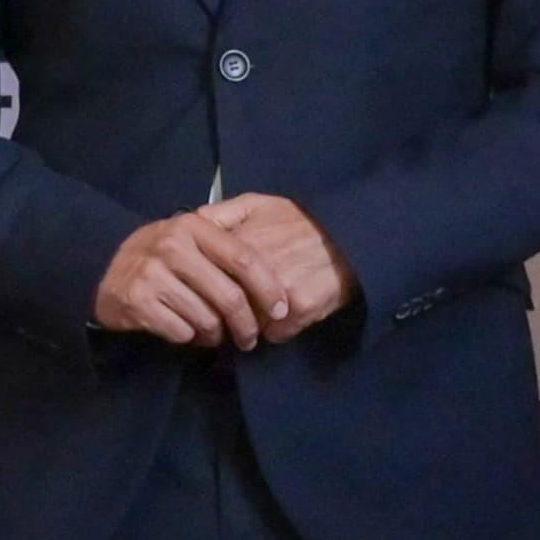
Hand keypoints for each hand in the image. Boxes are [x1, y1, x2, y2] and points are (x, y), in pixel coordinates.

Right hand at [97, 212, 264, 347]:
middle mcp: (173, 247)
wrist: (102, 269)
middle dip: (247, 325)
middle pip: (229, 296)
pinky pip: (181, 331)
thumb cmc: (159, 256)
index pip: (243, 258)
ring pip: (206, 319)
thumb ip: (225, 246)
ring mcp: (153, 274)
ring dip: (215, 335)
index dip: (268, 287)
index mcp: (193, 227)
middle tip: (250, 339)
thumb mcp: (188, 237)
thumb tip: (272, 279)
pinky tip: (187, 333)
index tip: (281, 309)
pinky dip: (189, 338)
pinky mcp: (138, 301)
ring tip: (213, 335)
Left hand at [194, 196, 355, 341]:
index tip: (208, 298)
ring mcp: (278, 291)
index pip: (206, 281)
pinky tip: (283, 319)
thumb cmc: (298, 221)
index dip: (206, 292)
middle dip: (224, 315)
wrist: (348, 236)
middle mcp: (257, 269)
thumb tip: (190, 224)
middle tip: (229, 317)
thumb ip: (221, 213)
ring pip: (248, 324)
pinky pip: (275, 334)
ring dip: (250, 327)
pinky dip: (277, 331)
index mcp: (241, 244)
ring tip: (257, 320)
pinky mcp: (300, 309)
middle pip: (224, 307)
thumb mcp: (257, 204)